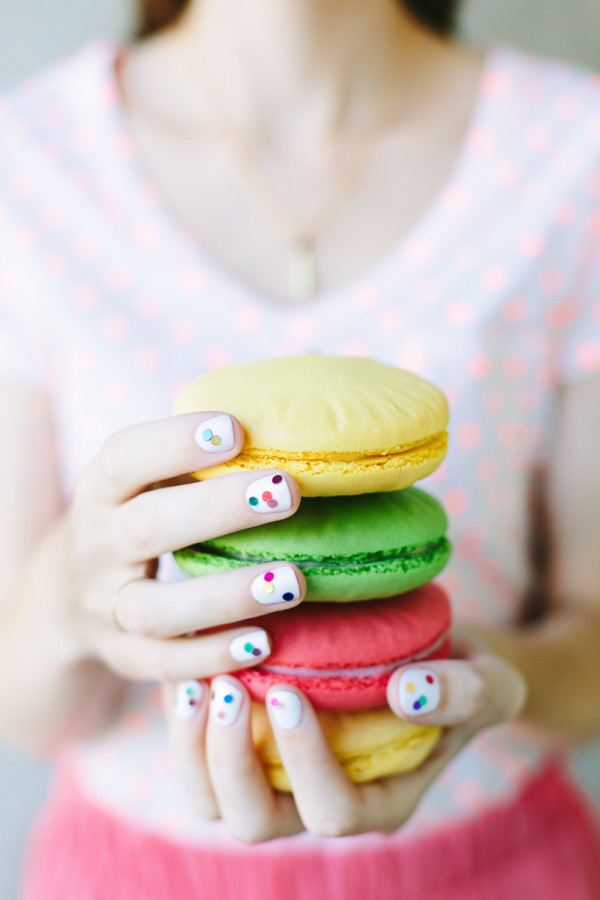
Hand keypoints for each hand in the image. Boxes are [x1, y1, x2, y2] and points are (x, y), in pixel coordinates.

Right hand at [51, 411, 304, 681]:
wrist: (66, 596)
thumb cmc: (134, 517)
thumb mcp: (143, 484)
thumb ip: (191, 462)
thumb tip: (284, 427)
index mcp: (101, 493)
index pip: (124, 459)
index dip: (174, 442)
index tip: (236, 429)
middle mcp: (97, 548)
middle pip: (146, 528)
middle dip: (217, 509)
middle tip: (286, 491)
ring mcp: (107, 609)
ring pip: (156, 609)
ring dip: (226, 595)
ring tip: (292, 579)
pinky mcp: (123, 657)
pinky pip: (164, 664)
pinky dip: (212, 657)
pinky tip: (264, 642)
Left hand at [163, 625, 525, 839]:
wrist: (430, 654)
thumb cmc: (463, 673)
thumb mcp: (491, 681)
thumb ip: (468, 694)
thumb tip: (409, 694)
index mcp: (379, 801)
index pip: (333, 811)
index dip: (304, 762)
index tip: (288, 692)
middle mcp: (319, 802)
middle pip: (255, 821)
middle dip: (231, 762)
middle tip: (226, 688)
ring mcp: (279, 777)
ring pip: (213, 799)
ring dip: (193, 745)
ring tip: (192, 680)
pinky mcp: (250, 743)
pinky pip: (199, 751)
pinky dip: (184, 715)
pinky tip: (188, 660)